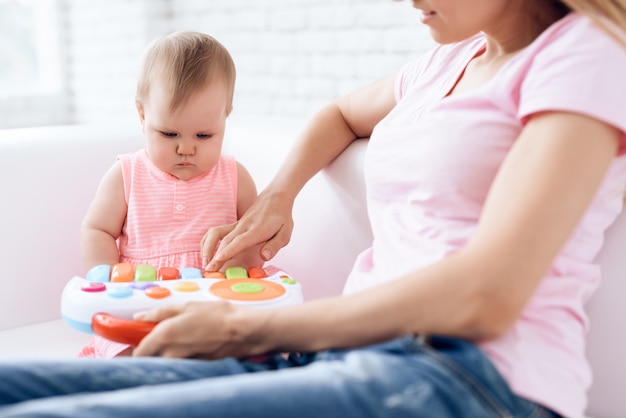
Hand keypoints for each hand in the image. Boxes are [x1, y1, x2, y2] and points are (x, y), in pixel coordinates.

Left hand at [132, 301, 269, 358]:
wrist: (243, 331)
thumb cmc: (217, 315)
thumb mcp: (187, 306)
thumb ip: (160, 312)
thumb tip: (140, 317)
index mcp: (163, 336)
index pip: (139, 352)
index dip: (135, 348)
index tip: (137, 342)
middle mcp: (170, 353)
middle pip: (151, 359)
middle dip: (151, 352)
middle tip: (159, 339)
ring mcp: (184, 362)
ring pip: (167, 362)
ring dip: (167, 354)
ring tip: (182, 339)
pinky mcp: (196, 366)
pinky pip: (183, 363)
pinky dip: (183, 356)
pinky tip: (194, 344)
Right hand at [203, 190, 293, 270]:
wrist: (275, 198)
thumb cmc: (281, 217)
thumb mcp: (285, 233)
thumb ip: (274, 245)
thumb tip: (265, 256)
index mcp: (257, 230)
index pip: (241, 241)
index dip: (229, 251)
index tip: (218, 260)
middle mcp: (244, 226)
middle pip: (225, 240)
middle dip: (215, 255)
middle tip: (208, 271)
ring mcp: (237, 225)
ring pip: (216, 233)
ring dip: (208, 247)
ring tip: (205, 263)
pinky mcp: (233, 225)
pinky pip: (216, 231)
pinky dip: (208, 241)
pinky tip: (206, 252)